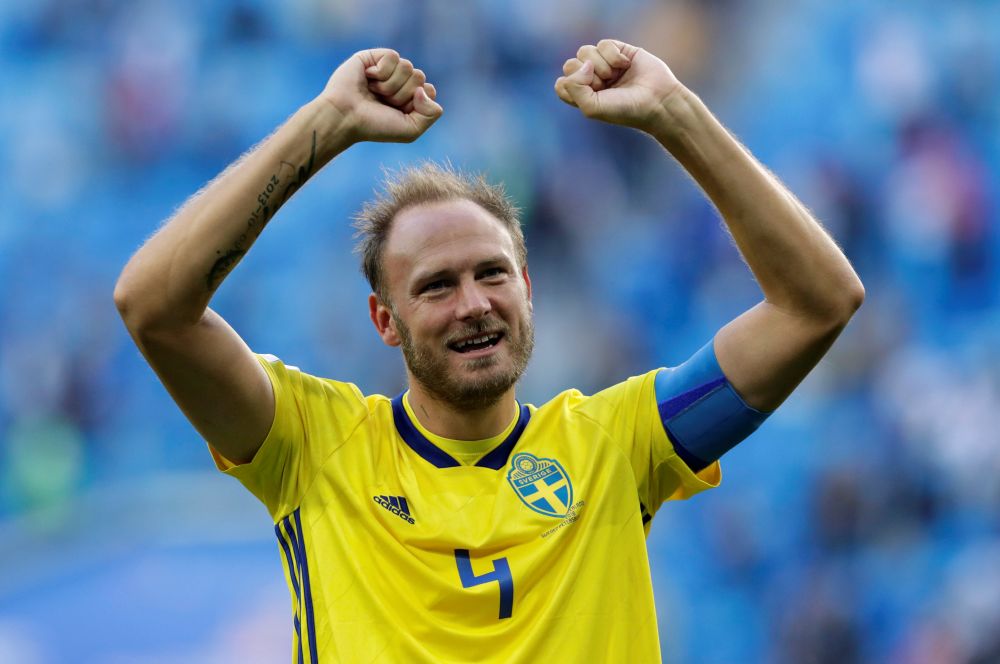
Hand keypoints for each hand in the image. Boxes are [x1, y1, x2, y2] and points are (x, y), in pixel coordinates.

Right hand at [319, 48, 442, 143]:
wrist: (346, 117)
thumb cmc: (375, 126)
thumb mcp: (411, 130)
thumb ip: (431, 113)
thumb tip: (424, 88)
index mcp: (409, 98)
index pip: (429, 90)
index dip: (416, 102)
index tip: (398, 112)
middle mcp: (399, 82)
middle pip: (419, 77)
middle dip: (402, 94)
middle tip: (383, 102)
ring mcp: (387, 69)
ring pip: (407, 66)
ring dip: (390, 85)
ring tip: (374, 92)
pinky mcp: (373, 57)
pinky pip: (393, 56)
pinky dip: (381, 72)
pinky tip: (368, 78)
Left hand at [555, 40, 682, 131]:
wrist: (656, 100)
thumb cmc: (625, 110)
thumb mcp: (592, 107)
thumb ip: (574, 88)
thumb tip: (584, 63)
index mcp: (582, 96)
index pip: (562, 84)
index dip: (573, 87)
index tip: (592, 95)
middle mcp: (590, 79)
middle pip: (570, 64)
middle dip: (587, 75)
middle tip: (605, 85)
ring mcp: (604, 64)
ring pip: (584, 51)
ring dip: (601, 65)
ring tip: (616, 75)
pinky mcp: (618, 51)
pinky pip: (604, 44)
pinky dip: (613, 55)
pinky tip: (625, 65)